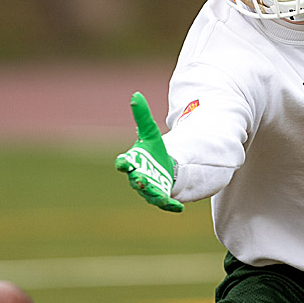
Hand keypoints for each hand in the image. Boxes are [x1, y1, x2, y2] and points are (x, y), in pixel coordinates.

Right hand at [115, 92, 182, 211]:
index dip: (123, 163)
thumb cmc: (152, 151)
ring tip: (161, 196)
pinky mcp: (161, 197)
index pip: (123, 163)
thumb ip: (143, 116)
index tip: (123, 163)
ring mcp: (148, 189)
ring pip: (149, 194)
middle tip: (141, 181)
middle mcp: (137, 177)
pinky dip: (171, 205)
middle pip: (136, 181)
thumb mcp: (150, 133)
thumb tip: (136, 95)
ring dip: (154, 195)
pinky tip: (180, 207)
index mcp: (132, 162)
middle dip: (138, 181)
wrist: (163, 167)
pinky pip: (164, 203)